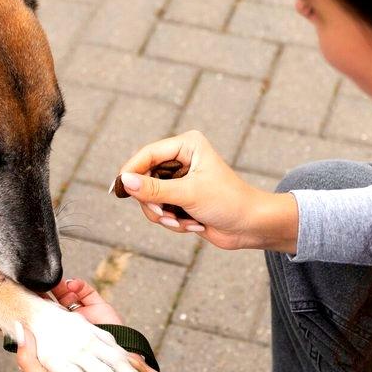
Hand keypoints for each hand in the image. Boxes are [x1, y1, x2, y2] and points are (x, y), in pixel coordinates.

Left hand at [16, 279, 155, 371]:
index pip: (39, 320)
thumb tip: (18, 333)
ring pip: (68, 295)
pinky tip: (71, 284)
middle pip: (52, 304)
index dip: (31, 306)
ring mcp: (84, 317)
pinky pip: (87, 292)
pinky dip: (78, 284)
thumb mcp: (45, 370)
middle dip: (44, 291)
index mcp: (55, 341)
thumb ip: (28, 357)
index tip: (22, 295)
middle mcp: (68, 328)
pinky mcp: (100, 308)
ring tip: (52, 283)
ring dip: (59, 286)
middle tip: (34, 282)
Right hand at [117, 130, 298, 252]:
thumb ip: (154, 189)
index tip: (119, 189)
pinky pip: (160, 211)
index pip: (148, 154)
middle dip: (154, 202)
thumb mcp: (189, 194)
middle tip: (165, 214)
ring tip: (184, 223)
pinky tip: (193, 226)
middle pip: (145, 179)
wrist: (251, 226)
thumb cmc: (228, 202)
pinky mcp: (181, 199)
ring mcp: (180, 180)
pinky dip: (173, 222)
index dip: (131, 171)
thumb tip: (125, 181)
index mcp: (187, 145)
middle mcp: (182, 159)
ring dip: (165, 216)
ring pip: (150, 199)